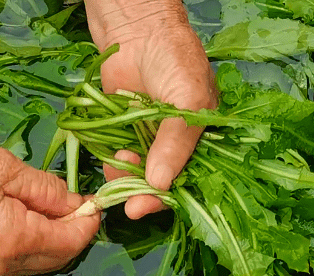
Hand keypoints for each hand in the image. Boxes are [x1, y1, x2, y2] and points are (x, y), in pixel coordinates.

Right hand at [0, 134, 99, 275]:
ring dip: (54, 241)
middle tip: (79, 205)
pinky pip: (17, 262)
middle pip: (58, 258)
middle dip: (75, 234)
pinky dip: (32, 246)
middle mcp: (3, 264)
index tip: (95, 202)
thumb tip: (75, 203)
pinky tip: (28, 220)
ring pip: (38, 263)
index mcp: (15, 239)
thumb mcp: (6, 168)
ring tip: (52, 208)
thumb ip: (47, 190)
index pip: (71, 241)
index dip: (89, 222)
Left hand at [85, 0, 216, 218]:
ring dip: (127, 179)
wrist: (138, 29)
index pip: (191, 180)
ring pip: (137, 175)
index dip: (172, 198)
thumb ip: (175, 143)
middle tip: (131, 205)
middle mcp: (175, 145)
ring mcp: (147, 140)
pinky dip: (112, 167)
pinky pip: (116, 160)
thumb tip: (160, 184)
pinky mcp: (122, 133)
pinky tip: (112, 161)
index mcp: (201, 140)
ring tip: (123, 161)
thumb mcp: (187, 101)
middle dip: (146, 196)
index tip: (150, 207)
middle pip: (162, 184)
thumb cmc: (175, 60)